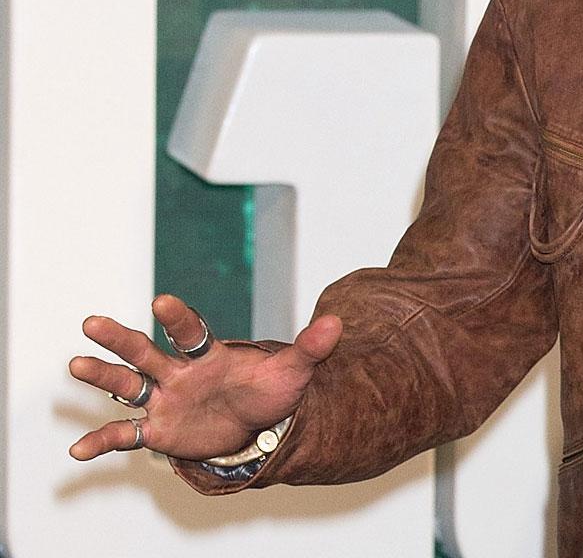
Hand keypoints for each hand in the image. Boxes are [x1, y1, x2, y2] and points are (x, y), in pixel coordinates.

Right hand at [67, 293, 341, 461]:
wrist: (258, 422)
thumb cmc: (270, 389)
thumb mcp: (295, 371)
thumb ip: (311, 348)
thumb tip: (337, 323)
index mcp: (211, 354)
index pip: (191, 332)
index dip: (178, 318)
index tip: (161, 301)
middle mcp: (180, 373)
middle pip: (145, 352)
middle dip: (119, 339)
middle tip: (91, 323)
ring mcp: (165, 399)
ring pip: (127, 386)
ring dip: (102, 377)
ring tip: (75, 364)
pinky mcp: (159, 429)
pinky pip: (126, 435)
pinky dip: (103, 441)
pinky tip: (77, 450)